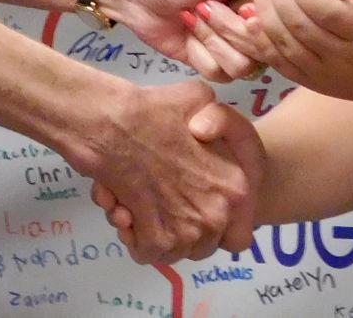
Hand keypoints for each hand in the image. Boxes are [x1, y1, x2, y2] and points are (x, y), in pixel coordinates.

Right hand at [93, 98, 264, 258]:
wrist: (112, 123)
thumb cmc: (153, 109)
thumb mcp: (198, 97)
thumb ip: (216, 116)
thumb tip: (209, 131)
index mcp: (236, 187)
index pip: (239, 238)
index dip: (219, 229)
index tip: (198, 212)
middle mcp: (216, 214)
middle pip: (203, 246)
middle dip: (182, 229)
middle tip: (162, 203)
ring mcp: (187, 231)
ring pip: (174, 251)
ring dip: (155, 233)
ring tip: (138, 203)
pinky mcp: (156, 241)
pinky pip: (147, 254)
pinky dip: (134, 238)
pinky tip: (125, 209)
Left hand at [104, 0, 288, 80]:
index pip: (286, 22)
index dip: (261, 20)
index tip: (238, 4)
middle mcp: (254, 25)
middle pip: (264, 49)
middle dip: (228, 28)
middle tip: (204, 5)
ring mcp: (235, 48)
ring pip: (243, 66)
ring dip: (212, 40)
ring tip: (193, 18)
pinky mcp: (213, 66)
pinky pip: (220, 74)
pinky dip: (200, 53)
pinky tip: (187, 37)